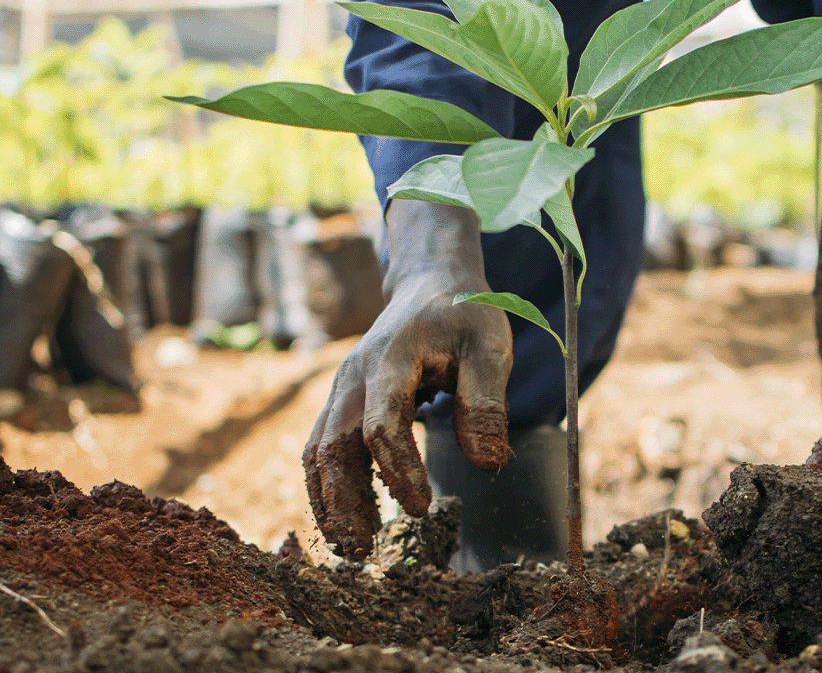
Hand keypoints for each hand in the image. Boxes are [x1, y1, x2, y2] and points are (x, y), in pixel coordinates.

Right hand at [303, 201, 512, 558]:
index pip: (383, 422)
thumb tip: (488, 466)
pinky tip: (352, 519)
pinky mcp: (343, 401)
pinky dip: (330, 485)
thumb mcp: (490, 350)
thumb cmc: (465, 316)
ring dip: (329, 499)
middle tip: (363, 549)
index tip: (422, 508)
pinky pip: (324, 447)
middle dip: (343, 500)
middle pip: (334, 443)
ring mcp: (343, 388)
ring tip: (352, 546)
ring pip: (319, 450)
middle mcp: (355, 375)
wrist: (432, 284)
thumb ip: (486, 405)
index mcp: (393, 357)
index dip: (398, 470)